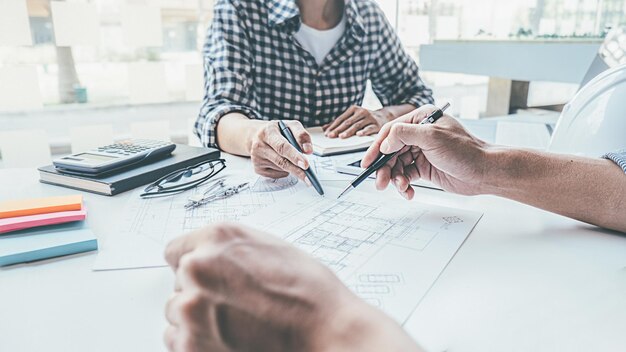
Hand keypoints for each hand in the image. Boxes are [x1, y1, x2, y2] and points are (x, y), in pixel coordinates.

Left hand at [164, 223, 422, 351]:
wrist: (325, 333)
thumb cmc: (307, 294)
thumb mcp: (268, 247)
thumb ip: (228, 248)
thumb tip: (206, 255)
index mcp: (216, 238)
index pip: (176, 250)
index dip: (198, 265)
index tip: (210, 276)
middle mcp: (198, 268)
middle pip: (179, 282)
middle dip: (201, 291)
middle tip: (236, 303)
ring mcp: (191, 309)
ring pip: (176, 312)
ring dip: (197, 317)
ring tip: (236, 322)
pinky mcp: (190, 345)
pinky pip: (177, 339)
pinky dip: (198, 341)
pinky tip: (230, 338)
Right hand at [249, 120, 311, 181]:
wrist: (256, 136)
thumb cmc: (277, 131)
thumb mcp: (290, 126)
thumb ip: (301, 135)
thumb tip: (308, 150)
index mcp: (268, 132)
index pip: (282, 146)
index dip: (294, 156)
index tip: (305, 165)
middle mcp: (259, 146)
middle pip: (281, 162)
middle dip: (297, 170)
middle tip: (309, 178)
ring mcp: (257, 159)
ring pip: (281, 169)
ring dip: (292, 167)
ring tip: (291, 158)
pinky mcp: (258, 169)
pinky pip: (277, 174)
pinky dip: (285, 171)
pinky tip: (282, 161)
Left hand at [323, 106, 389, 138]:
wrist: (384, 117)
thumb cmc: (365, 119)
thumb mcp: (353, 118)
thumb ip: (340, 123)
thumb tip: (325, 128)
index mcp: (354, 109)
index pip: (341, 119)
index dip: (333, 126)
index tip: (327, 133)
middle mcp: (361, 112)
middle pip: (347, 122)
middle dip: (338, 130)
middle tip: (331, 136)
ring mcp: (369, 118)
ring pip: (357, 125)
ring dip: (348, 131)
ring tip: (341, 137)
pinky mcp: (377, 124)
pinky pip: (369, 128)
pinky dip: (364, 132)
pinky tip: (358, 135)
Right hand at [362, 105, 491, 198]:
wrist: (484, 172)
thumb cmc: (465, 151)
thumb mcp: (432, 137)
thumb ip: (404, 135)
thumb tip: (384, 143)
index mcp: (420, 119)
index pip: (390, 132)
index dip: (377, 148)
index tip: (367, 162)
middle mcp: (419, 134)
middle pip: (391, 151)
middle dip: (385, 168)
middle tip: (380, 182)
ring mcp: (421, 151)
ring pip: (397, 165)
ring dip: (395, 178)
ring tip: (400, 188)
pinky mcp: (424, 167)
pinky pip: (406, 176)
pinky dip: (404, 185)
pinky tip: (408, 192)